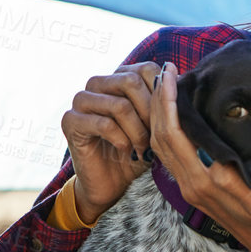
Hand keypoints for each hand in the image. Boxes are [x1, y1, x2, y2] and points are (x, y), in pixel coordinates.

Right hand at [59, 61, 163, 225]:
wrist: (112, 182)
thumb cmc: (137, 150)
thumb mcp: (156, 124)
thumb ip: (163, 101)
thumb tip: (179, 77)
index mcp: (118, 77)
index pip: (146, 68)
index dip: (162, 94)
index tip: (167, 119)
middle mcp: (97, 83)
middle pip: (131, 81)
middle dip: (150, 113)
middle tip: (155, 137)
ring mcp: (81, 100)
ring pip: (119, 105)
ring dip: (137, 131)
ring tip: (143, 149)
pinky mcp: (70, 120)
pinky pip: (104, 124)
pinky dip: (122, 141)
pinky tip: (127, 151)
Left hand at [144, 62, 250, 251]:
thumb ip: (237, 184)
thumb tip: (217, 166)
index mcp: (205, 184)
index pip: (173, 136)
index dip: (168, 103)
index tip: (172, 75)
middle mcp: (191, 185)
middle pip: (160, 136)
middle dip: (159, 101)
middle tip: (166, 70)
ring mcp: (191, 188)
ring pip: (161, 146)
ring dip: (160, 113)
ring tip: (168, 85)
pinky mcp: (195, 189)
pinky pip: (171, 155)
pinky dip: (168, 128)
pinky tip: (178, 113)